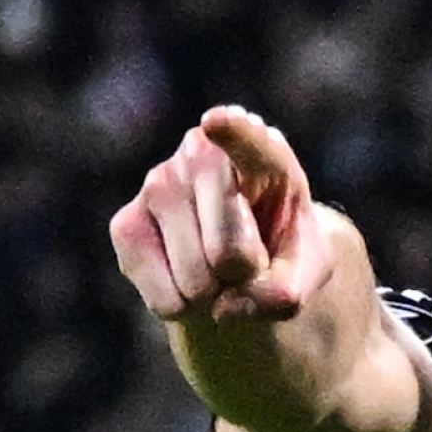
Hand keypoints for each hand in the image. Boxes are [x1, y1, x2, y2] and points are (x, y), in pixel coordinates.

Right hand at [110, 106, 333, 322]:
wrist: (238, 262)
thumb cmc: (281, 250)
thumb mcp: (307, 271)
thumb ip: (286, 291)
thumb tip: (226, 307)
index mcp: (262, 153)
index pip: (248, 140)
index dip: (234, 133)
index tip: (216, 124)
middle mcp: (202, 154)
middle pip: (228, 250)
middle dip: (246, 277)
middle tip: (250, 261)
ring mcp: (158, 185)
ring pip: (195, 279)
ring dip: (214, 294)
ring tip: (219, 268)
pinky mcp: (125, 225)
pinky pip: (164, 298)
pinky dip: (183, 306)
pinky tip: (187, 276)